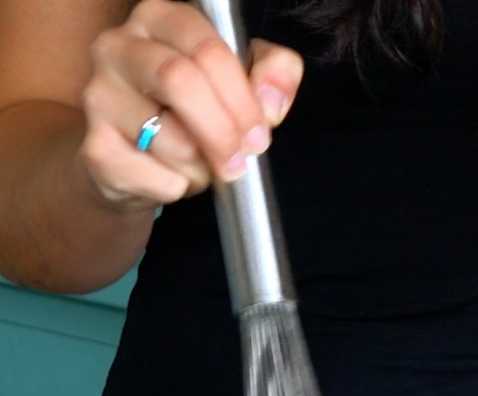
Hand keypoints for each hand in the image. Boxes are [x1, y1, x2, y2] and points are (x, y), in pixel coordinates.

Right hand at [78, 0, 302, 211]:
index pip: (207, 50)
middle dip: (223, 131)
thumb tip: (271, 101)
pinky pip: (155, 177)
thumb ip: (274, 74)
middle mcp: (118, 47)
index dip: (241, 99)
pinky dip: (178, 187)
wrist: (138, 157)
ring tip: (201, 165)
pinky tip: (173, 177)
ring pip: (171, 139)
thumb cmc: (196, 109)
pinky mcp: (95, 148)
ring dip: (202, 166)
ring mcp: (99, 96)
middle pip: (179, 81)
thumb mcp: (244, 79)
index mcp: (160, 19)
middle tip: (240, 160)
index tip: (259, 134)